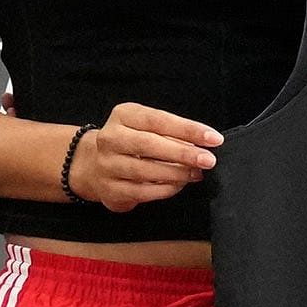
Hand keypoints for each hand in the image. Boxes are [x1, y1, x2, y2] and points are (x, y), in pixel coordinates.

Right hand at [69, 100, 220, 210]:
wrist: (93, 165)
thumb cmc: (130, 143)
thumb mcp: (146, 128)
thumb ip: (171, 133)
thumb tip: (203, 145)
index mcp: (123, 115)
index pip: (159, 120)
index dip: (188, 129)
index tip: (213, 138)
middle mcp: (111, 138)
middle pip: (149, 144)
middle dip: (183, 153)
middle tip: (208, 160)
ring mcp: (107, 164)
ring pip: (145, 170)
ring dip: (176, 173)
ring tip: (196, 173)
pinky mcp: (110, 189)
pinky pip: (142, 191)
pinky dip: (165, 189)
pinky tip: (179, 185)